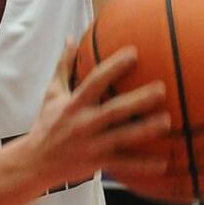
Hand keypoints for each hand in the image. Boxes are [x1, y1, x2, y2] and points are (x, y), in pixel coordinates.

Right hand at [24, 42, 171, 187]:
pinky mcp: (98, 163)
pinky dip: (142, 166)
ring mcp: (92, 145)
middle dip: (138, 101)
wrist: (35, 161)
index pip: (95, 82)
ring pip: (123, 137)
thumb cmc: (47, 124)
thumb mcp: (51, 94)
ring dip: (145, 130)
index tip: (134, 53)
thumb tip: (71, 38)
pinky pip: (123, 165)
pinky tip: (164, 163)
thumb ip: (64, 66)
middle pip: (115, 111)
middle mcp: (84, 123)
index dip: (114, 67)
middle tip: (161, 89)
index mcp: (74, 104)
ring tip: (167, 122)